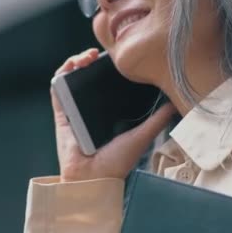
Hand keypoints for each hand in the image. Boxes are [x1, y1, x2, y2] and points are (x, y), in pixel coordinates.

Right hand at [51, 48, 176, 181]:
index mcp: (110, 113)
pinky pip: (58, 89)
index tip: (120, 59)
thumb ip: (157, 120)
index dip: (112, 69)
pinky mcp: (62, 113)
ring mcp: (76, 110)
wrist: (93, 178)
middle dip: (95, 61)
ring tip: (89, 56)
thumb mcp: (141, 137)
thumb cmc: (116, 163)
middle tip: (104, 54)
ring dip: (78, 62)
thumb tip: (174, 104)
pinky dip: (62, 73)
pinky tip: (73, 65)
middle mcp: (92, 109)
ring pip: (74, 78)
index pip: (109, 84)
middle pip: (91, 77)